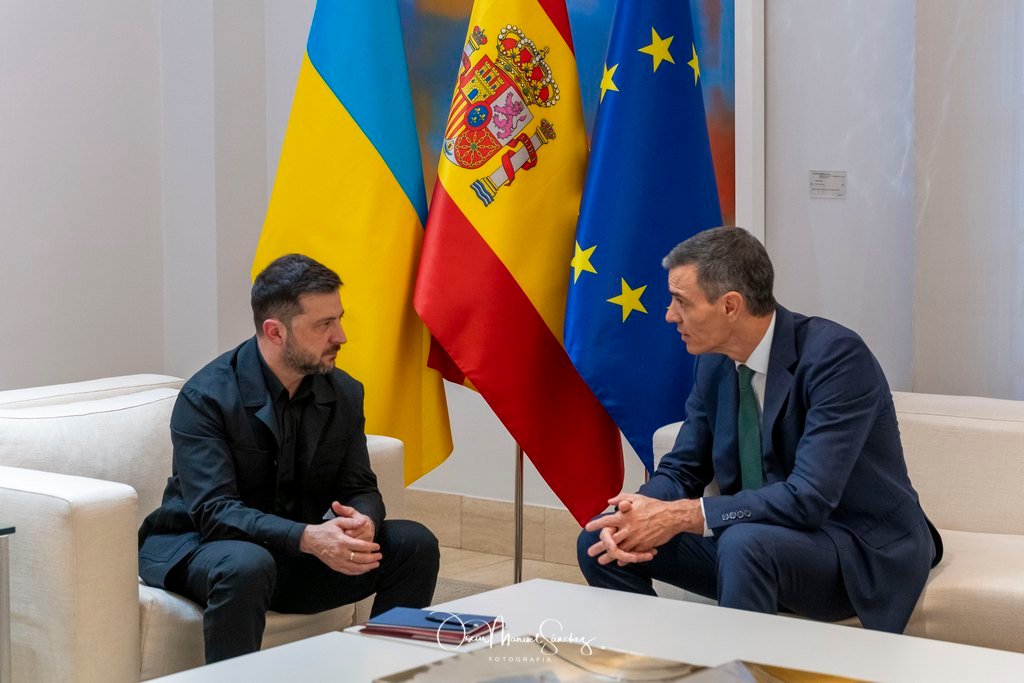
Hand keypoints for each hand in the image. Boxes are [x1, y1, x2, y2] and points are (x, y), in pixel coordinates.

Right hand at [300, 507, 380, 574]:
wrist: (311, 540)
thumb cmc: (326, 530)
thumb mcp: (338, 522)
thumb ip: (351, 522)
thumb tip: (364, 522)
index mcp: (342, 541)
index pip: (360, 546)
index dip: (371, 547)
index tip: (378, 546)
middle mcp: (340, 553)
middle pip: (360, 558)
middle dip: (372, 558)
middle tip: (380, 556)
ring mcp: (337, 561)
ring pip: (355, 568)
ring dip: (367, 567)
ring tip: (376, 564)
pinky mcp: (335, 566)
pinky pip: (349, 572)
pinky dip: (358, 572)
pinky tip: (365, 569)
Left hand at [584, 493, 703, 565]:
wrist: (671, 517)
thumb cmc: (655, 506)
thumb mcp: (637, 498)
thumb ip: (622, 499)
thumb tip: (610, 501)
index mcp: (625, 516)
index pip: (606, 521)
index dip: (596, 524)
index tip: (588, 528)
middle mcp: (629, 528)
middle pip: (610, 540)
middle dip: (599, 547)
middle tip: (590, 552)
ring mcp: (636, 538)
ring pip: (619, 550)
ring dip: (609, 556)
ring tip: (601, 561)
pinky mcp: (644, 546)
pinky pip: (632, 554)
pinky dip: (625, 559)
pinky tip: (620, 562)